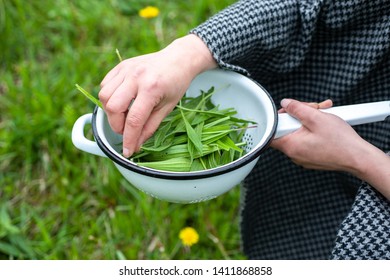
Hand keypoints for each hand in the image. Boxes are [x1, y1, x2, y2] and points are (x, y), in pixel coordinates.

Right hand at [99, 35, 216, 156]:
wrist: (178, 59)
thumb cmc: (176, 84)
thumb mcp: (167, 108)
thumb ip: (150, 127)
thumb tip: (136, 145)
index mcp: (151, 88)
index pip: (134, 120)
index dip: (128, 139)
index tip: (127, 152)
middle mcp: (135, 77)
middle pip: (113, 107)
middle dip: (117, 125)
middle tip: (128, 130)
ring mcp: (126, 69)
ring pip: (104, 96)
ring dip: (111, 112)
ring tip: (124, 115)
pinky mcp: (121, 65)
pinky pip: (105, 85)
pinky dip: (108, 97)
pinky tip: (121, 101)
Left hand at [271, 99, 389, 198]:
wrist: (358, 158)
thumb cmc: (341, 142)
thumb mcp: (317, 118)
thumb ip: (297, 109)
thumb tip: (286, 103)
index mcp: (291, 146)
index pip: (272, 131)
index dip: (280, 117)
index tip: (289, 110)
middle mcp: (294, 154)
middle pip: (288, 129)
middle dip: (300, 115)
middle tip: (315, 109)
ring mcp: (302, 157)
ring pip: (299, 133)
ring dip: (310, 121)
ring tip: (324, 115)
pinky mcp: (311, 157)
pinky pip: (306, 141)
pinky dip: (314, 130)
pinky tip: (325, 124)